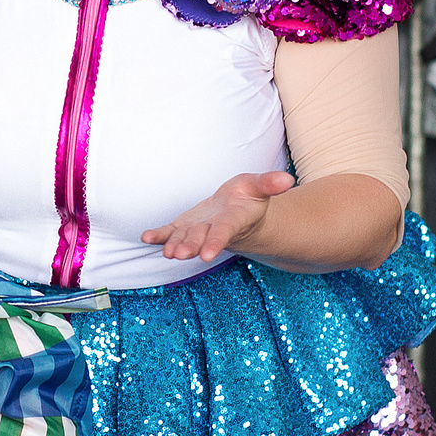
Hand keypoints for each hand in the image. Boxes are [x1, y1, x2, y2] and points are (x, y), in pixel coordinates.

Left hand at [139, 172, 294, 261]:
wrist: (236, 212)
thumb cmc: (248, 199)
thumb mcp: (259, 187)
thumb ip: (270, 184)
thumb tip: (288, 180)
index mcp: (232, 220)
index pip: (223, 232)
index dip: (215, 242)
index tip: (207, 255)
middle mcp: (213, 229)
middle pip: (201, 238)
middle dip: (191, 246)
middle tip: (180, 254)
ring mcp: (197, 230)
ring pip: (185, 239)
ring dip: (176, 245)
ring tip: (168, 253)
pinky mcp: (184, 227)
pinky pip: (170, 233)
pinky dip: (159, 236)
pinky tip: (147, 237)